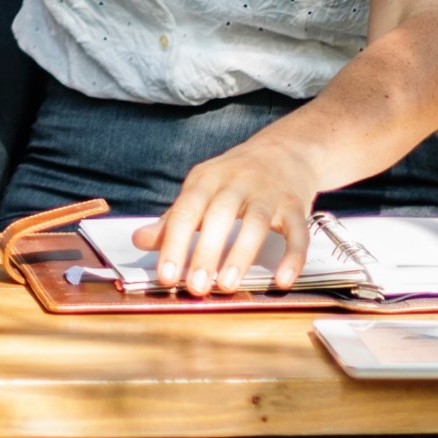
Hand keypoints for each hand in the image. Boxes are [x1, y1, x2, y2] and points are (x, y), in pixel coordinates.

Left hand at [137, 131, 328, 293]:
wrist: (286, 150)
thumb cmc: (236, 177)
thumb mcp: (201, 189)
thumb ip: (173, 218)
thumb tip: (139, 241)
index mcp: (206, 179)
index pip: (185, 211)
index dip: (174, 244)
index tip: (166, 276)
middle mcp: (237, 182)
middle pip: (219, 216)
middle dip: (206, 253)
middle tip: (196, 287)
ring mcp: (269, 193)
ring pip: (256, 223)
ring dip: (241, 255)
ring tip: (227, 285)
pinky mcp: (296, 206)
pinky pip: (297, 232)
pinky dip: (291, 257)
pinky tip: (282, 280)